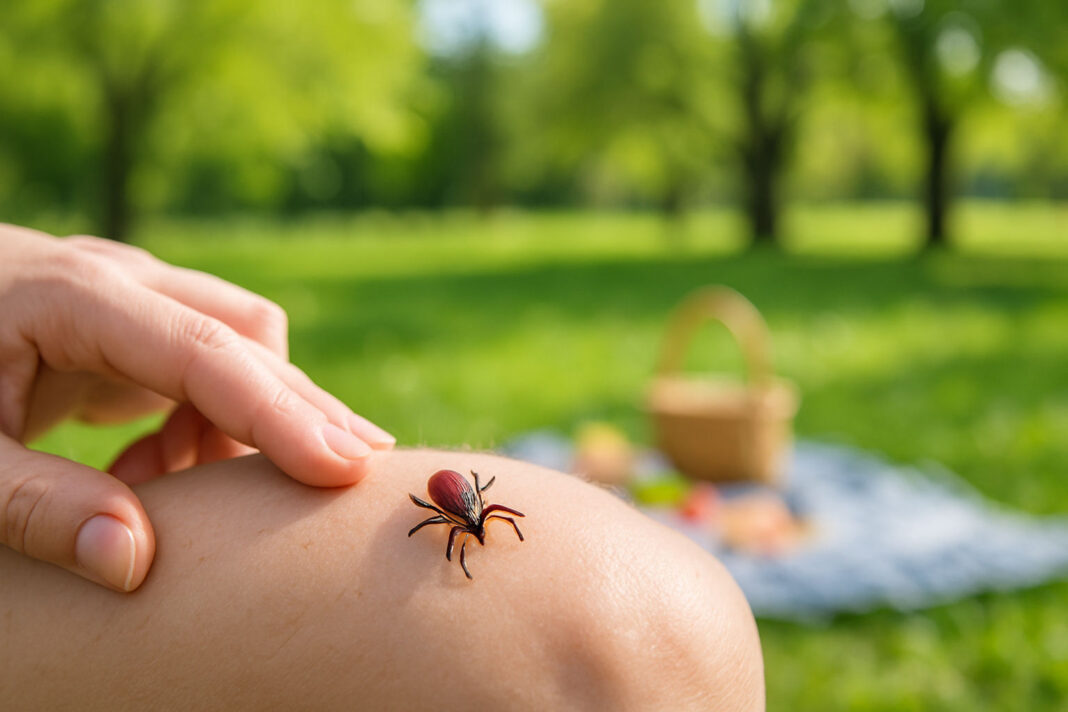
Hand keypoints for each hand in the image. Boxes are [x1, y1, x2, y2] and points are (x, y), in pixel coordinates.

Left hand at [0, 224, 394, 590]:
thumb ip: (35, 506)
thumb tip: (139, 564)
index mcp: (70, 295)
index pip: (207, 350)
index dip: (281, 410)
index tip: (344, 467)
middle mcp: (115, 280)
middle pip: (247, 334)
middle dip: (302, 406)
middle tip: (357, 473)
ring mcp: (122, 293)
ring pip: (235, 340)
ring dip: (238, 417)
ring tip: (174, 486)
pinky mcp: (122, 318)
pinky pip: (202, 358)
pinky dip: (203, 418)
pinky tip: (154, 467)